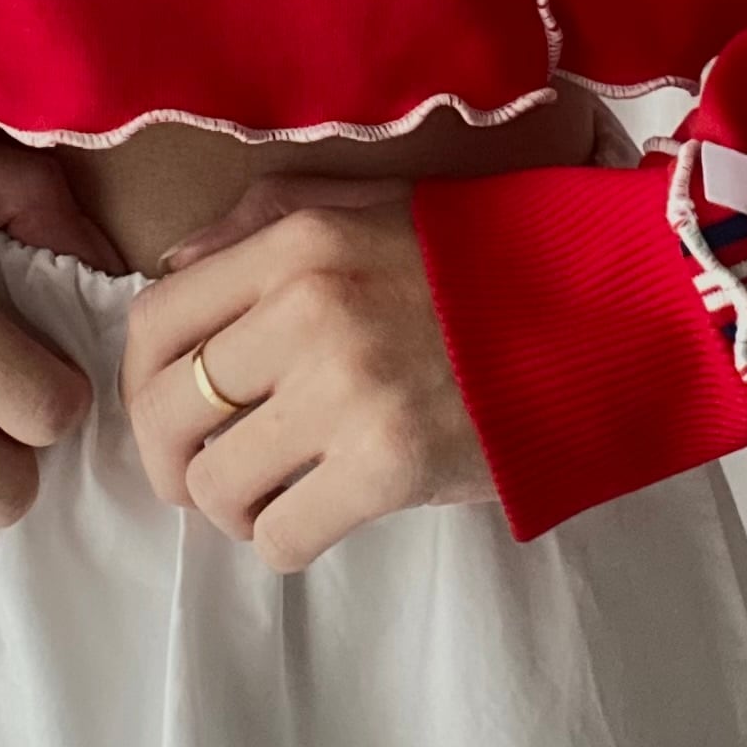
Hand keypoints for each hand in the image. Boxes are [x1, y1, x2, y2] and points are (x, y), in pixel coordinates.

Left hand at [121, 174, 494, 572]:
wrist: (605, 314)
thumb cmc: (485, 263)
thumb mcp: (374, 205)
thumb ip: (266, 220)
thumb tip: (176, 265)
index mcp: (298, 240)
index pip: (154, 319)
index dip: (141, 381)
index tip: (169, 410)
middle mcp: (309, 309)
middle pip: (167, 411)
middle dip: (171, 460)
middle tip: (204, 476)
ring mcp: (348, 390)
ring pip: (215, 486)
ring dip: (232, 508)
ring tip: (270, 498)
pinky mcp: (390, 464)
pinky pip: (282, 535)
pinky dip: (284, 542)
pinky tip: (315, 520)